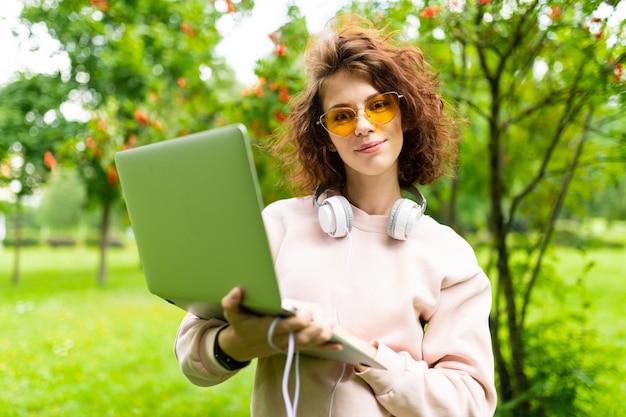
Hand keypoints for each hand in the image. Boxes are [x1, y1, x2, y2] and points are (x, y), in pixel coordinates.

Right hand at [217, 287, 341, 361]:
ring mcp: (288, 345)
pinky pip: (312, 349)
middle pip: (301, 336)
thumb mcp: (232, 313)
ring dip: (322, 336)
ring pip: (308, 343)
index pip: (285, 327)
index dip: (298, 321)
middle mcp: (280, 339)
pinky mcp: (293, 347)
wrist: (241, 347)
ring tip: (332, 326)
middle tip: (324, 319)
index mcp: (267, 329)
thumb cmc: (240, 325)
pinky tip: (339, 344)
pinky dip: (325, 347)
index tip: (307, 313)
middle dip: (314, 329)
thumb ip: (231, 301)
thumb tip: (237, 290)